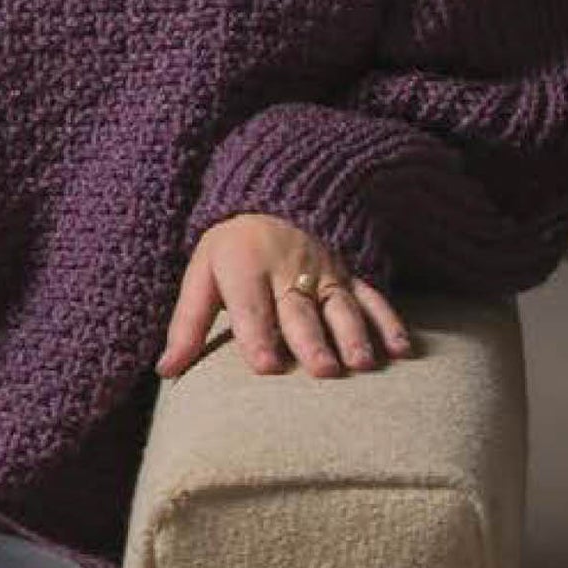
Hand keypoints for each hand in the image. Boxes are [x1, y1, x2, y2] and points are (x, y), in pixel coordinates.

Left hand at [157, 213, 412, 380]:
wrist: (271, 195)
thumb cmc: (230, 250)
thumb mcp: (201, 275)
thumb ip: (186, 325)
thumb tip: (165, 371)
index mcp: (244, 267)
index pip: (251, 306)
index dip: (258, 335)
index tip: (267, 368)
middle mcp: (287, 269)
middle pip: (300, 309)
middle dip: (312, 340)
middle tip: (322, 371)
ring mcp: (324, 271)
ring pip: (341, 305)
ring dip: (354, 334)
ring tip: (361, 364)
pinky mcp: (350, 273)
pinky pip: (372, 296)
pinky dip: (390, 321)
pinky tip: (403, 350)